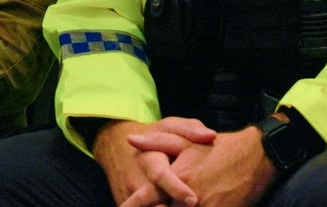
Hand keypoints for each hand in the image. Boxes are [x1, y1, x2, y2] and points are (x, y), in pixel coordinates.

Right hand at [93, 117, 214, 206]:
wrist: (115, 146)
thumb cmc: (152, 137)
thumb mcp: (168, 127)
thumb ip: (190, 130)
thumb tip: (210, 136)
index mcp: (148, 157)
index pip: (159, 174)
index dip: (175, 188)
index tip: (193, 199)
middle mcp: (136, 178)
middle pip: (151, 199)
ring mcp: (130, 194)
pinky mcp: (126, 202)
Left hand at [136, 127, 276, 206]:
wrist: (255, 158)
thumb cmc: (218, 148)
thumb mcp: (185, 141)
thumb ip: (155, 143)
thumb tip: (130, 140)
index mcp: (177, 179)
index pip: (147, 198)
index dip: (132, 204)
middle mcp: (190, 200)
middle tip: (134, 206)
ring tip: (172, 204)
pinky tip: (193, 206)